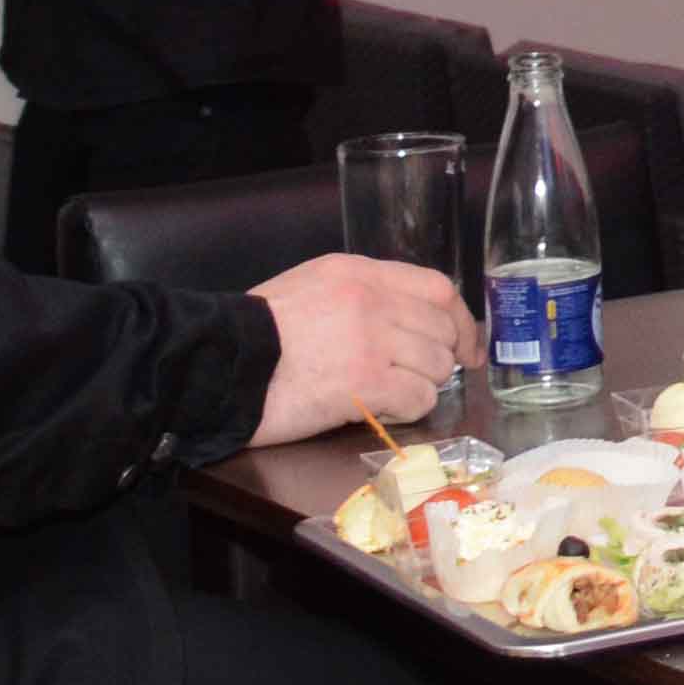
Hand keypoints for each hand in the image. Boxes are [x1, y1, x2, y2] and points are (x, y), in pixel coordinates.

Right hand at [247, 252, 475, 446]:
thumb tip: (404, 320)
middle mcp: (372, 299)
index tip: (466, 346)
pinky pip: (418, 398)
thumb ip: (359, 295)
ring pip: (436, 365)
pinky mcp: (366, 382)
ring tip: (387, 395)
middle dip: (441, 358)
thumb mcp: (308, 289)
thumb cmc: (253, 335)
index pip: (438, 288)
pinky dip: (407, 410)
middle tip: (420, 379)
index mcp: (358, 273)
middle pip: (442, 329)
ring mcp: (372, 340)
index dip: (461, 320)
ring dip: (421, 386)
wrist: (217, 365)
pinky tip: (381, 411)